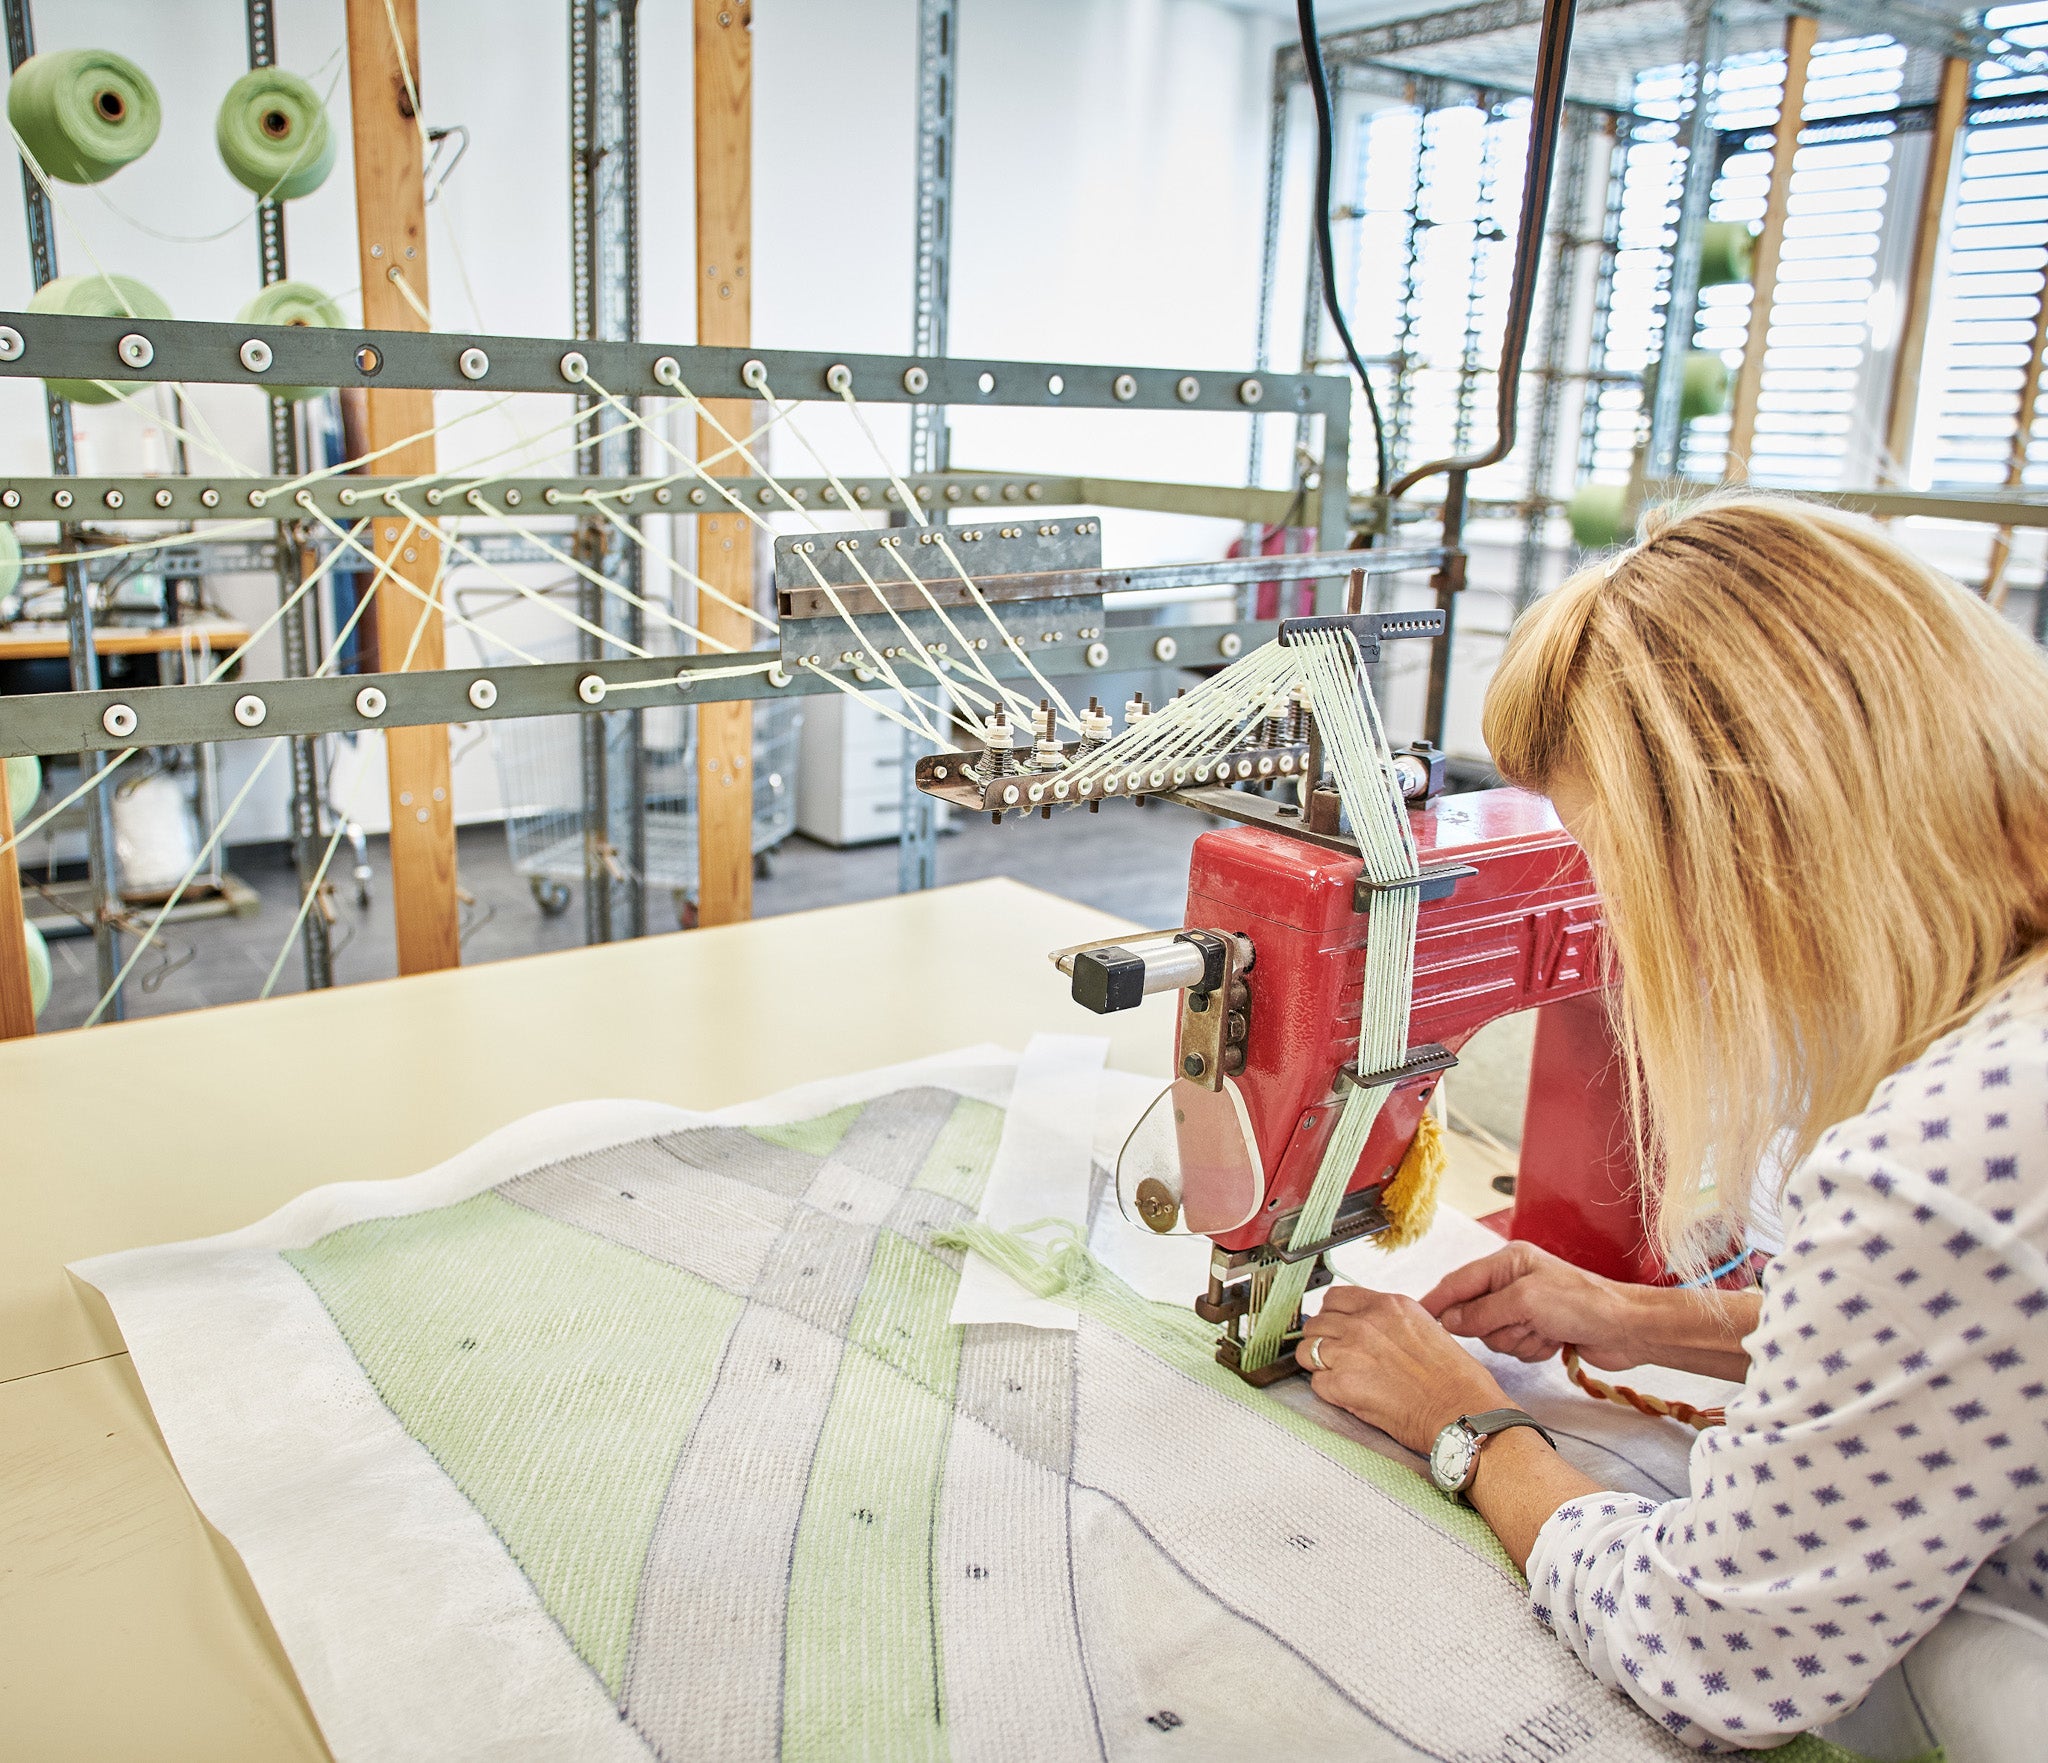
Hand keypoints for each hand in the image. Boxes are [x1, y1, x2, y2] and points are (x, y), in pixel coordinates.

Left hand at [1297, 1284, 1508, 1455]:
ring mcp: (1349, 1351)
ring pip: (1307, 1350)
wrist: (1463, 1413)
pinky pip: (1316, 1383)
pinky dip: (1327, 1391)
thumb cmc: (1455, 1380)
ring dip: (1319, 1364)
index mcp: (1388, 1305)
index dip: (1333, 1315)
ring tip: (1340, 1377)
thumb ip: (1389, 1322)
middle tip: (1337, 1357)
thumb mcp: (1425, 1328)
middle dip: (1323, 1340)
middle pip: (1317, 1322)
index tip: (1337, 1328)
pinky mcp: (1342, 1384)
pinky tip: (1349, 1396)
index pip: (1335, 1297)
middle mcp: (1364, 1322)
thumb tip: (1367, 1327)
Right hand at [1419, 1240, 1636, 1369]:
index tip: (1416, 1317)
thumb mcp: (1526, 1301)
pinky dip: (1532, 1349)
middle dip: (1496, 1326)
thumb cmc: (1583, 1303)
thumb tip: (1449, 1321)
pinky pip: (1515, 1348)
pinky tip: (1553, 1341)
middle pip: (1475, 1314)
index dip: (1437, 1300)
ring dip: (1518, 1339)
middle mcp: (1513, 1282)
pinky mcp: (1539, 1330)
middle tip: (1522, 1324)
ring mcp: (1526, 1308)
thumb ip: (1482, 1311)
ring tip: (1544, 1332)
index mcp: (1508, 1262)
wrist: (1628, 1329)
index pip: (1459, 1282)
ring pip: (1494, 1335)